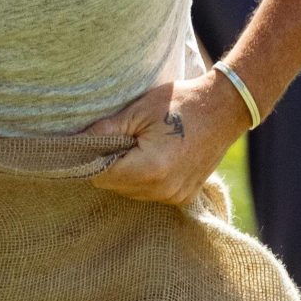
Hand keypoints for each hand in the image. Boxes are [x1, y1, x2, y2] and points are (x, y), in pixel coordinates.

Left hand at [85, 73, 249, 204]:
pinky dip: (147, 179)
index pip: (101, 176)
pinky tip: (157, 157)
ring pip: (132, 192)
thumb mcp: (138, 111)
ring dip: (129, 174)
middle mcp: (163, 189)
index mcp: (150, 169)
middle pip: (115, 186)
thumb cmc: (180, 104)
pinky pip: (152, 193)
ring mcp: (176, 196)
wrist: (225, 109)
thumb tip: (75, 142)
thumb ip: (106, 131)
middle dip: (111, 166)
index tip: (93, 145)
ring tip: (142, 146)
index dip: (92, 160)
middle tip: (123, 140)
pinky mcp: (185, 196)